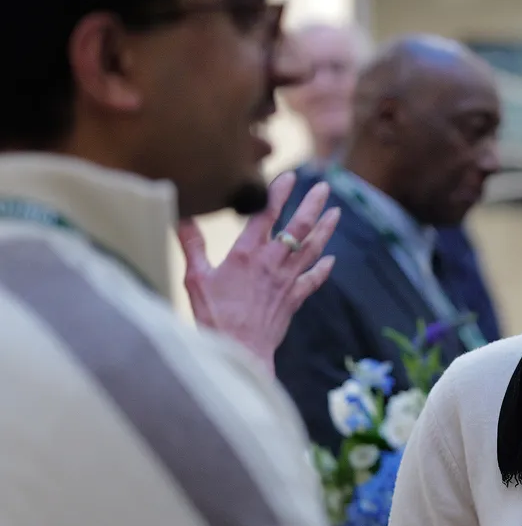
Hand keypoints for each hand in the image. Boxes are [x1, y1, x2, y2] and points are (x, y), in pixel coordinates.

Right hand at [178, 171, 338, 373]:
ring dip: (325, 229)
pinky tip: (331, 259)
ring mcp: (287, 280)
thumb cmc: (214, 316)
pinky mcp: (294, 299)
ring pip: (312, 248)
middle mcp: (272, 262)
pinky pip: (313, 280)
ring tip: (336, 213)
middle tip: (324, 186)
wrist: (240, 350)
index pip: (266, 214)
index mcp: (247, 253)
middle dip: (312, 204)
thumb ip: (192, 245)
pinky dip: (323, 268)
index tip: (290, 175)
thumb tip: (182, 216)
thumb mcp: (196, 278)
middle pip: (298, 226)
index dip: (278, 192)